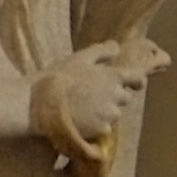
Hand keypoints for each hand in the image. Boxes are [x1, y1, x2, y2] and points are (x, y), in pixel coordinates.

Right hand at [34, 38, 162, 176]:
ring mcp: (110, 115)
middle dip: (114, 96)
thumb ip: (100, 52)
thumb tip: (117, 46)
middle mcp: (116, 96)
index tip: (133, 83)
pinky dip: (95, 125)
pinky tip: (79, 120)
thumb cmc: (57, 78)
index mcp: (112, 77)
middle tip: (92, 95)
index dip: (136, 81)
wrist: (39, 105)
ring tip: (82, 108)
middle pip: (124, 98)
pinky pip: (104, 128)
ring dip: (104, 111)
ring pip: (114, 113)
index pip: (137, 78)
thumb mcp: (77, 59)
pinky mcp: (101, 130)